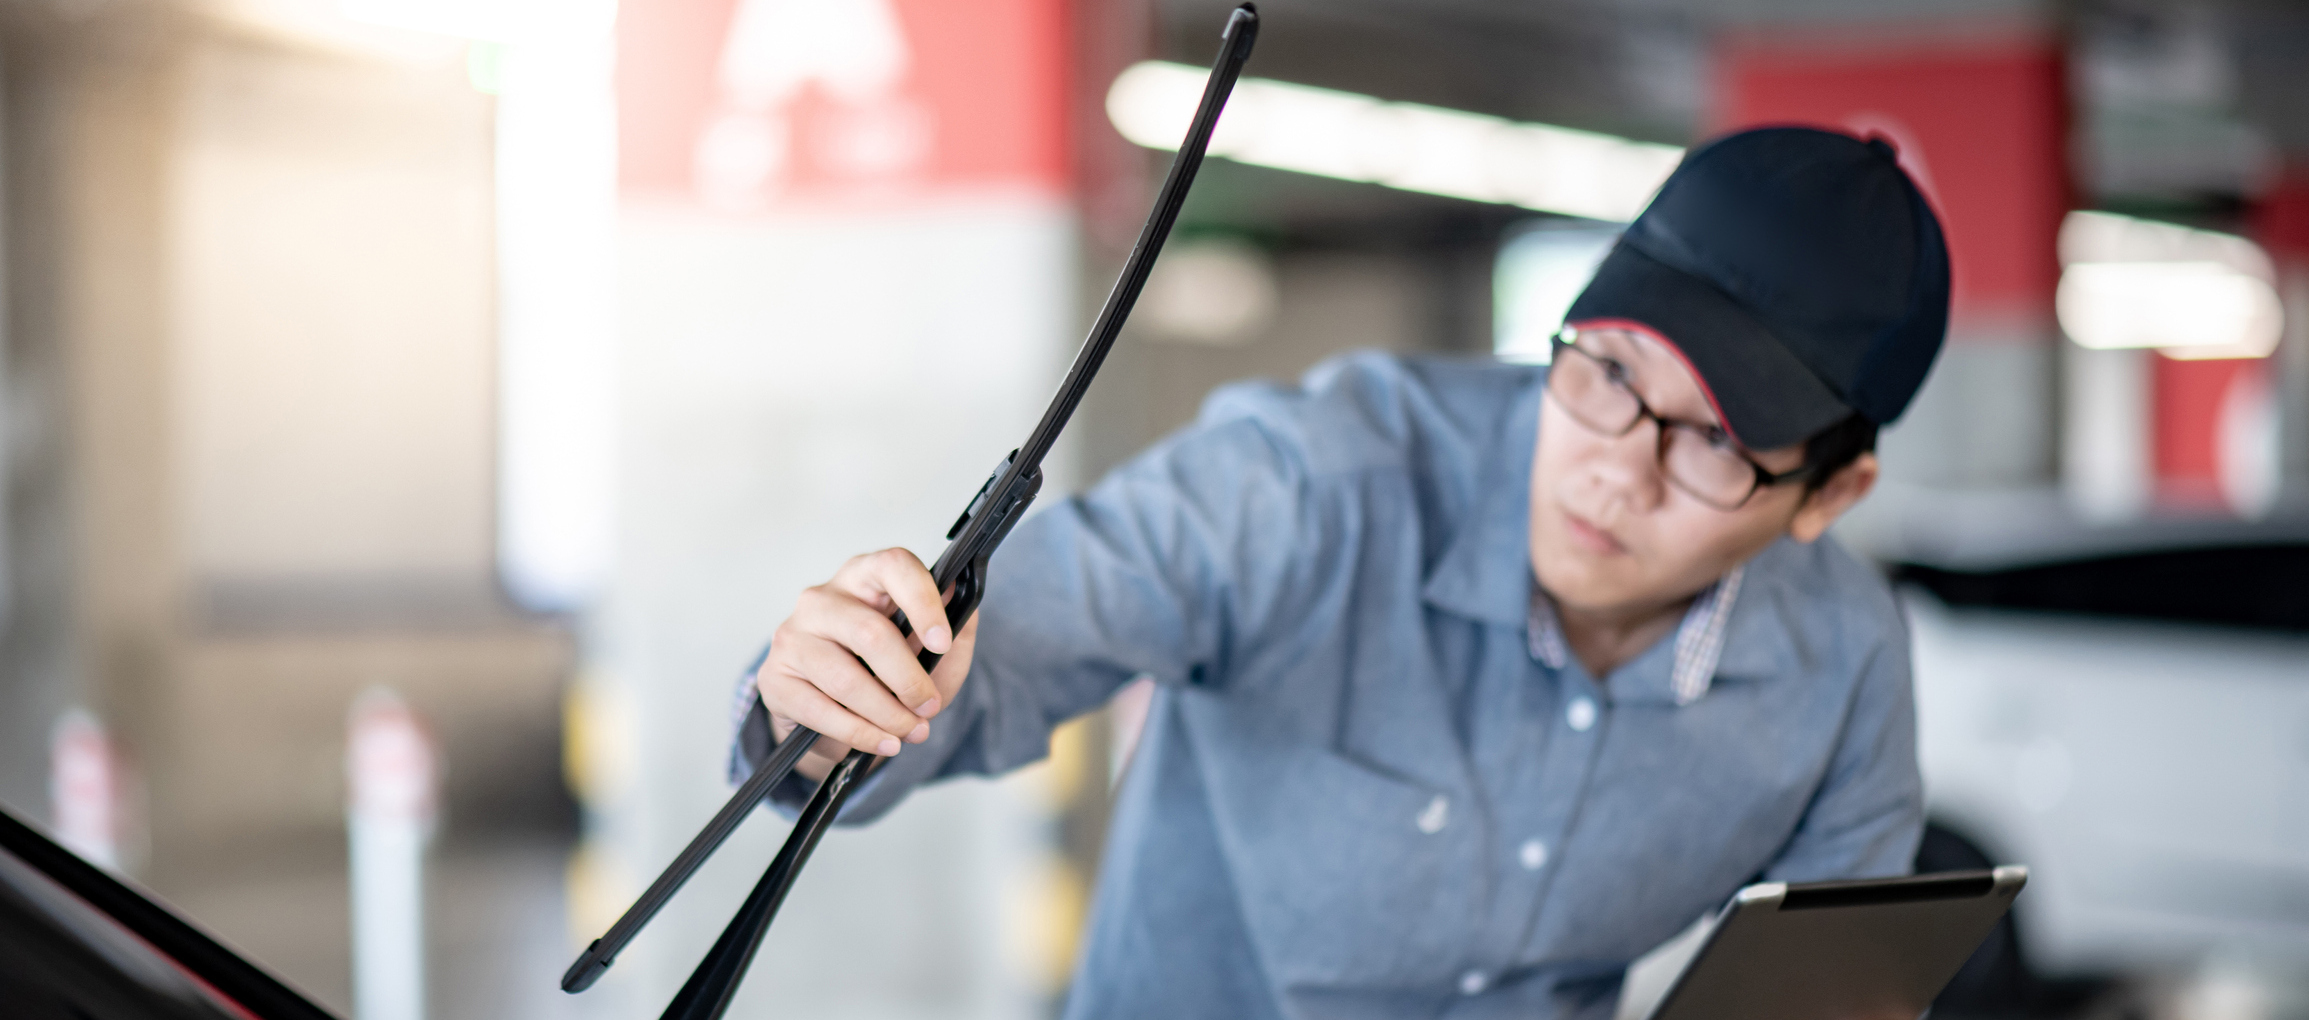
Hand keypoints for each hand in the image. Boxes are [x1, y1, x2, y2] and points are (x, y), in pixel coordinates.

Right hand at [755, 548, 980, 781]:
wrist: (837, 714)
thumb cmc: (890, 671)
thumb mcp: (935, 652)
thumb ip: (956, 628)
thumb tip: (964, 601)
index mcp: (866, 576)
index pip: (893, 566)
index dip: (922, 601)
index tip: (943, 642)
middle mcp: (822, 598)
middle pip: (870, 633)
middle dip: (909, 680)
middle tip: (929, 707)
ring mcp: (792, 636)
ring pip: (845, 678)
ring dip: (887, 714)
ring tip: (911, 732)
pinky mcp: (774, 678)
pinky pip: (819, 709)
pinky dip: (858, 733)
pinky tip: (882, 742)